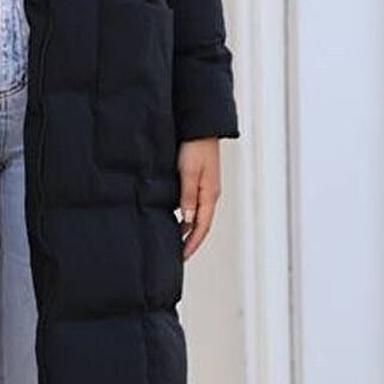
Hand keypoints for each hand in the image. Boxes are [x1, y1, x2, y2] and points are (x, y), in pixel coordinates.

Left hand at [177, 138, 220, 261]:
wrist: (201, 126)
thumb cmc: (195, 146)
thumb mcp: (188, 172)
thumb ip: (187, 196)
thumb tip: (187, 220)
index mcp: (209, 194)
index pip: (201, 227)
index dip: (192, 244)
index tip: (182, 257)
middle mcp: (209, 194)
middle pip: (200, 224)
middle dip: (190, 241)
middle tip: (176, 255)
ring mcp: (205, 187)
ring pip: (197, 214)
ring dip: (187, 229)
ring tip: (174, 240)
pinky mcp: (199, 180)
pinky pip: (193, 204)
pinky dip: (186, 215)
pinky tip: (175, 217)